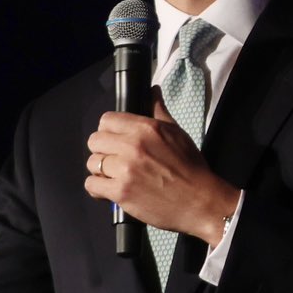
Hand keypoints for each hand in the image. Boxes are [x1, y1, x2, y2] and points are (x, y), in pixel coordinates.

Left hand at [84, 89, 240, 241]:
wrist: (201, 201)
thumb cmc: (191, 168)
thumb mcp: (178, 133)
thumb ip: (159, 111)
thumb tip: (152, 90)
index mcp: (146, 128)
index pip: (107, 120)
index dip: (109, 131)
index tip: (116, 140)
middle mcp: (132, 146)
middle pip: (95, 141)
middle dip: (103, 150)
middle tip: (115, 160)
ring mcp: (125, 170)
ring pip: (92, 163)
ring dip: (101, 171)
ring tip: (115, 176)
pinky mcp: (121, 193)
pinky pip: (92, 185)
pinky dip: (98, 189)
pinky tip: (110, 189)